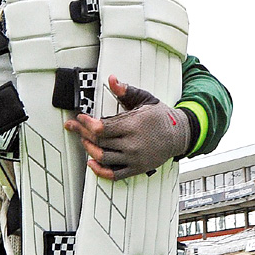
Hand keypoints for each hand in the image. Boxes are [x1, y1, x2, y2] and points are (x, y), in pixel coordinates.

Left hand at [64, 75, 189, 180]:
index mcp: (133, 125)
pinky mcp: (136, 168)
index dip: (86, 124)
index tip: (79, 119)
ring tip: (84, 141)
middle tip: (75, 127)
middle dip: (83, 133)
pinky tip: (92, 163)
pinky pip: (114, 174)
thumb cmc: (161, 117)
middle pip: (99, 141)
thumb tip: (113, 80)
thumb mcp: (145, 99)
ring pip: (103, 157)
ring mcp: (134, 158)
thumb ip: (126, 91)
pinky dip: (100, 171)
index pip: (101, 127)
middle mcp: (132, 143)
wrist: (179, 134)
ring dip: (89, 149)